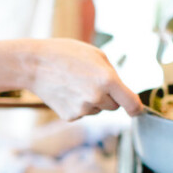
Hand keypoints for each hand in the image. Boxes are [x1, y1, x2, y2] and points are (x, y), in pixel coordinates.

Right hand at [25, 38, 141, 120]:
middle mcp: (96, 98)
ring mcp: (82, 110)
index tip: (137, 111)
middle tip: (91, 82)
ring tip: (74, 84)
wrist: (35, 65)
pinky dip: (77, 105)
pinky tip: (66, 92)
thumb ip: (112, 74)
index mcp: (108, 80)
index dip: (136, 109)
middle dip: (108, 97)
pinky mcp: (70, 117)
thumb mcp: (96, 55)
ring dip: (91, 101)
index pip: (131, 104)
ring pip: (96, 110)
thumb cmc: (66, 54)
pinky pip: (82, 113)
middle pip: (114, 106)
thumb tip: (119, 93)